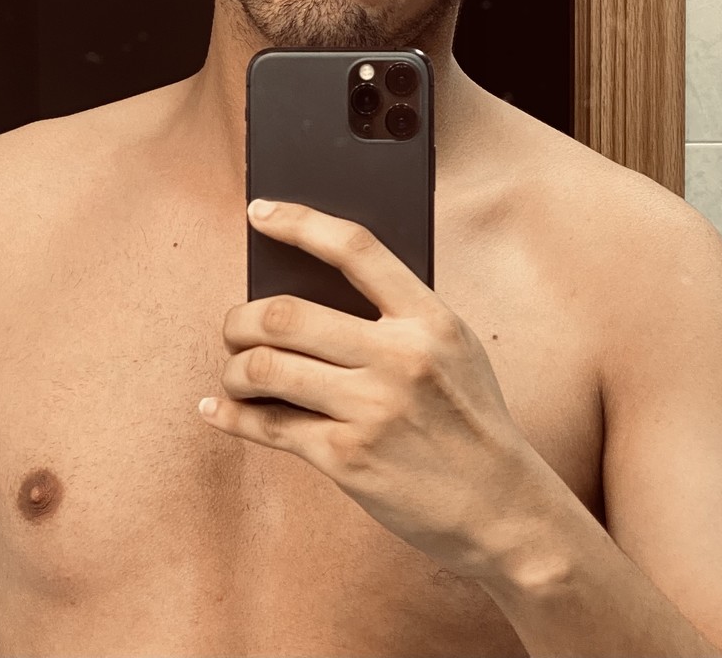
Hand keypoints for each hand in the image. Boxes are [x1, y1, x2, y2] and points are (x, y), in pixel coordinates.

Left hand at [198, 198, 543, 579]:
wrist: (505, 508)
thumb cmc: (471, 419)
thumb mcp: (454, 348)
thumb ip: (397, 315)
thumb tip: (309, 287)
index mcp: (429, 319)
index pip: (355, 248)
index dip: (299, 222)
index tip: (258, 212)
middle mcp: (400, 358)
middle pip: (286, 313)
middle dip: (240, 318)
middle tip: (233, 327)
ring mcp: (372, 410)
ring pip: (266, 368)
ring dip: (234, 368)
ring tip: (235, 371)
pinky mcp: (348, 459)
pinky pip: (269, 426)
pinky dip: (231, 416)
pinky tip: (216, 409)